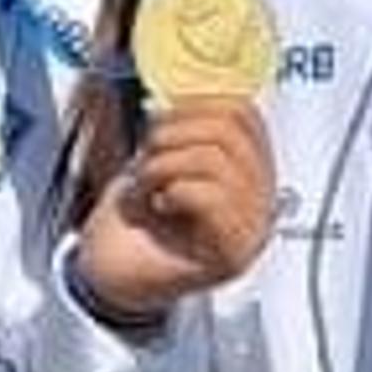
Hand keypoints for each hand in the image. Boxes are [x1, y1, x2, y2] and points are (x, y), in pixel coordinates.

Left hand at [72, 102, 275, 323]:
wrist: (110, 276)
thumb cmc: (134, 222)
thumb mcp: (158, 160)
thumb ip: (180, 130)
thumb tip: (176, 95)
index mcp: (249, 169)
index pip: (245, 114)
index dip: (196, 104)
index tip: (158, 119)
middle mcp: (262, 199)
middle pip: (232, 131)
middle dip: (173, 133)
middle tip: (146, 157)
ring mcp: (254, 228)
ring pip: (218, 161)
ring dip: (164, 166)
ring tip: (147, 187)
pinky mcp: (234, 253)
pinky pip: (213, 196)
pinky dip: (173, 191)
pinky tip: (160, 208)